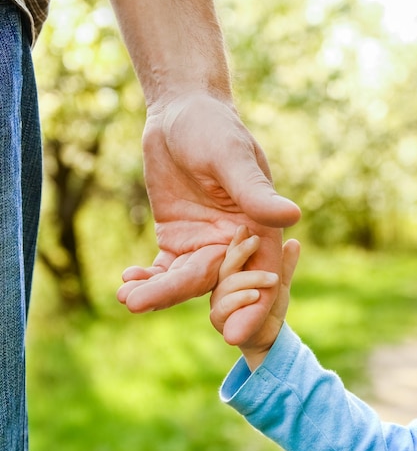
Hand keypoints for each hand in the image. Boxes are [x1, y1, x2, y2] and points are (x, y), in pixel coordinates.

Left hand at [117, 93, 300, 333]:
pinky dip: (147, 278)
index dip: (252, 307)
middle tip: (140, 305)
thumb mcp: (232, 157)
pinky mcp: (177, 240)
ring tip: (126, 296)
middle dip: (175, 296)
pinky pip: (164, 269)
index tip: (233, 336)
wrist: (180, 114)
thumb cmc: (214, 128)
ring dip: (155, 290)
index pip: (260, 276)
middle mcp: (234, 244)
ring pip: (183, 280)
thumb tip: (293, 216)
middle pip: (213, 284)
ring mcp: (203, 245)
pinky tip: (127, 280)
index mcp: (259, 229)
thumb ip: (255, 191)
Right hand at [210, 226, 299, 370]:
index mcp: (233, 274)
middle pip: (227, 265)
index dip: (237, 241)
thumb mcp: (279, 285)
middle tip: (256, 240)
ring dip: (250, 280)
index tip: (246, 228)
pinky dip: (240, 299)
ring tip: (271, 279)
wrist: (269, 338)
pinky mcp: (218, 318)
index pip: (232, 254)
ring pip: (228, 285)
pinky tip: (255, 295)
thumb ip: (284, 266)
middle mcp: (222, 285)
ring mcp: (217, 302)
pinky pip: (224, 306)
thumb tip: (293, 242)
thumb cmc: (269, 309)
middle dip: (241, 251)